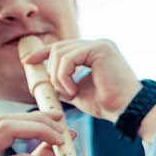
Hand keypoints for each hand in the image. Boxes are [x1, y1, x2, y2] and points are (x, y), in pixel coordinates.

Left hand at [23, 38, 155, 132]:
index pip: (63, 47)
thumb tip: (47, 82)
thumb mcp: (79, 93)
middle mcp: (98, 45)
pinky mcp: (100, 49)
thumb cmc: (108, 104)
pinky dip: (64, 77)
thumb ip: (64, 83)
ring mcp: (100, 45)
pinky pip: (68, 59)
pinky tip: (73, 91)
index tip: (28, 62)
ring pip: (60, 53)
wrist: (127, 110)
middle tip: (56, 90)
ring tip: (69, 94)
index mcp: (94, 52)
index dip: (43, 52)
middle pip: (58, 47)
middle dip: (49, 69)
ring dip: (58, 78)